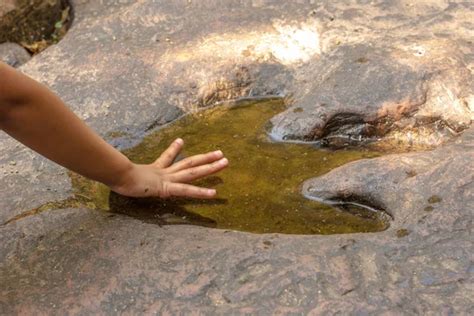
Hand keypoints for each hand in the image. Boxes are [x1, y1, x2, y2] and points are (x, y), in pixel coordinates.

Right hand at [110, 138, 227, 198]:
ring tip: (225, 161)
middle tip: (220, 153)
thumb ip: (116, 168)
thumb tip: (104, 165)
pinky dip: (201, 192)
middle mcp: (164, 172)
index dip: (174, 149)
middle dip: (205, 158)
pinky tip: (214, 193)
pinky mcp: (167, 188)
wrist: (116, 174)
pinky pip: (187, 190)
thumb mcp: (118, 172)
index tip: (181, 141)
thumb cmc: (114, 173)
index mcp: (154, 169)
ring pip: (194, 171)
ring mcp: (168, 179)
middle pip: (189, 163)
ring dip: (211, 167)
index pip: (167, 158)